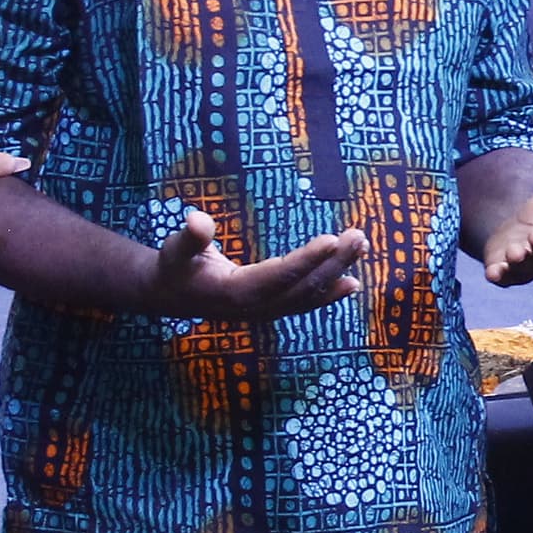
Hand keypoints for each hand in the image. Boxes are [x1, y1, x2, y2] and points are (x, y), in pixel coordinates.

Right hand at [140, 207, 365, 319]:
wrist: (171, 297)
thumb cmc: (175, 267)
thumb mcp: (174, 249)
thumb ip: (189, 237)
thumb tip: (197, 220)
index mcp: (235, 293)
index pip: (278, 275)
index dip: (306, 260)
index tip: (332, 239)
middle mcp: (256, 307)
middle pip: (302, 287)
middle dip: (333, 263)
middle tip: (358, 236)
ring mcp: (266, 312)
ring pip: (308, 295)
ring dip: (337, 272)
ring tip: (361, 247)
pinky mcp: (271, 309)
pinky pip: (305, 303)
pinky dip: (329, 293)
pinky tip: (352, 282)